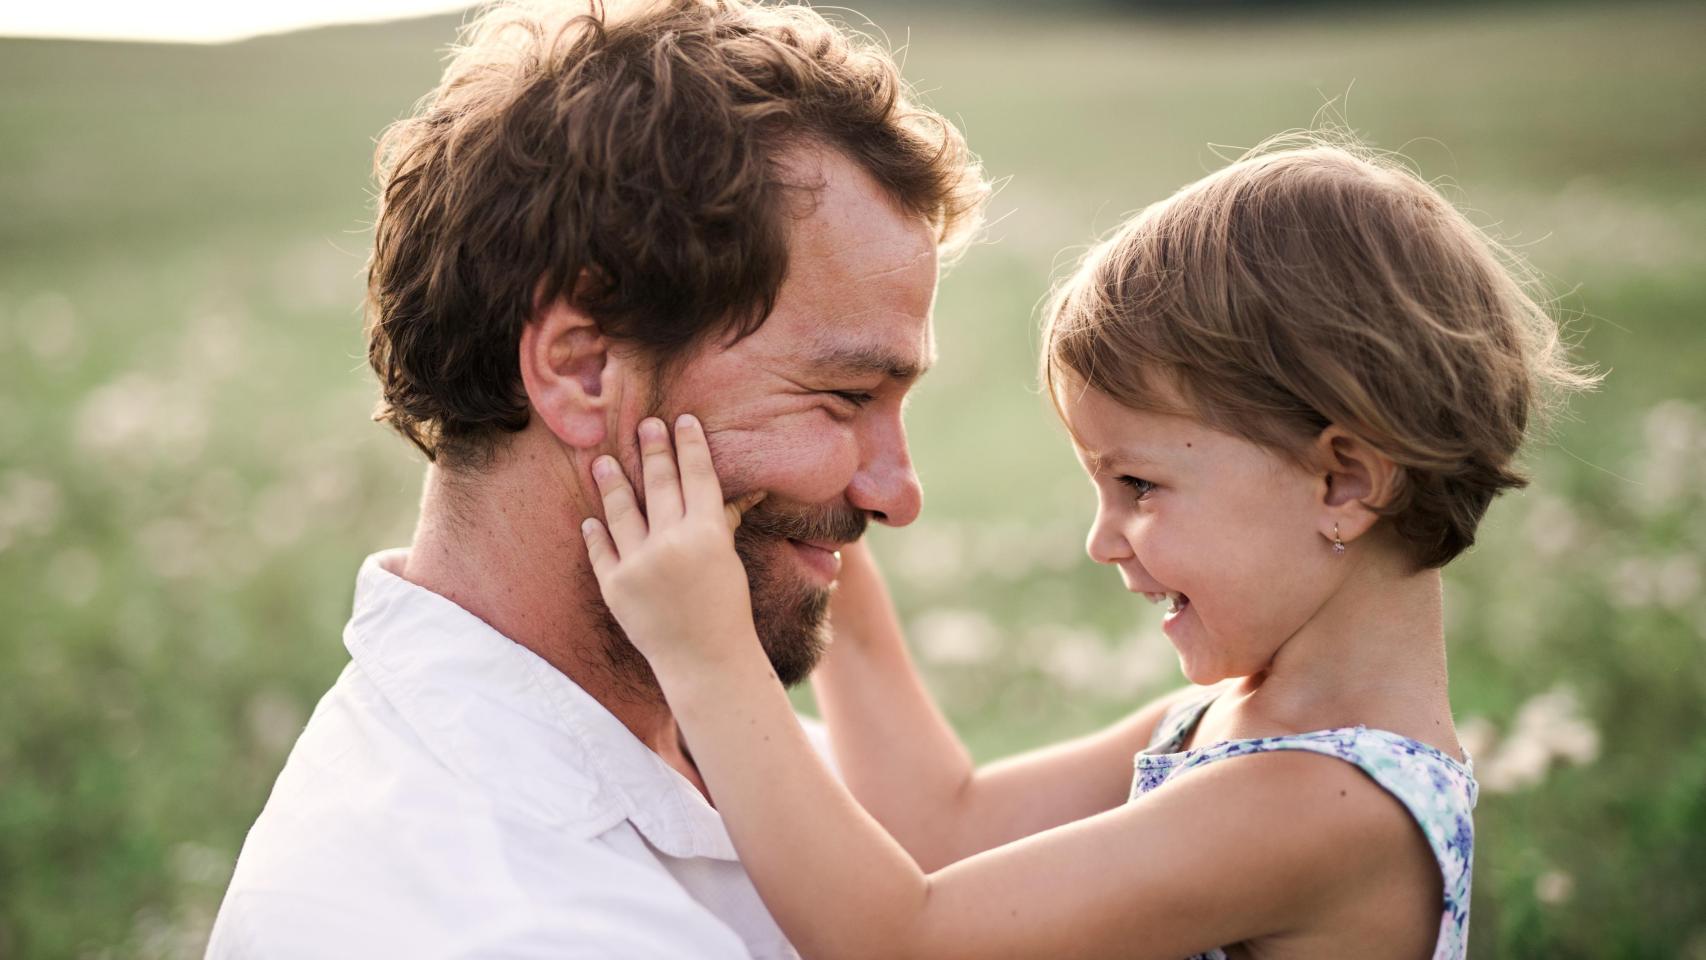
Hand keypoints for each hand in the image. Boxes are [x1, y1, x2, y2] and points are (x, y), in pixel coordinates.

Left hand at [581, 414, 762, 674]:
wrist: (705, 661)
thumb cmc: (725, 610)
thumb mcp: (728, 561)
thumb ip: (722, 522)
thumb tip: (745, 490)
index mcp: (706, 533)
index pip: (697, 476)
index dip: (689, 446)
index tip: (681, 420)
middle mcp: (671, 543)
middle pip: (658, 485)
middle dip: (652, 450)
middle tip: (645, 424)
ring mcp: (639, 565)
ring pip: (621, 511)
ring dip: (611, 483)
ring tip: (602, 461)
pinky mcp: (614, 587)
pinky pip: (600, 551)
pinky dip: (594, 534)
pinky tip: (589, 519)